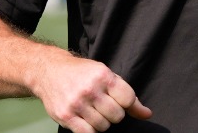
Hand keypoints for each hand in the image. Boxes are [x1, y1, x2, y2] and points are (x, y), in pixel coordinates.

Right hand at [33, 53, 151, 132]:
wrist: (50, 71)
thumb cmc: (83, 74)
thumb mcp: (107, 76)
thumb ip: (127, 95)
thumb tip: (147, 114)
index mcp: (104, 76)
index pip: (128, 99)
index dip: (127, 104)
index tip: (119, 101)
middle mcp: (90, 89)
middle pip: (117, 116)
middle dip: (114, 114)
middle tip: (104, 107)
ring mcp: (77, 103)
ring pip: (103, 126)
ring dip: (101, 123)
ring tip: (93, 112)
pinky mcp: (65, 116)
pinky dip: (91, 131)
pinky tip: (87, 121)